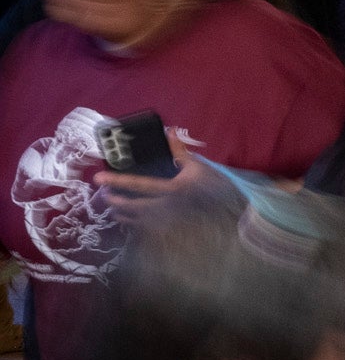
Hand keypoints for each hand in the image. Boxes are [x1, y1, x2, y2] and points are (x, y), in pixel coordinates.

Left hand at [93, 131, 208, 221]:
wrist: (231, 210)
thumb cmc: (215, 186)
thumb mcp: (199, 166)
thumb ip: (181, 151)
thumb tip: (170, 131)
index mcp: (173, 188)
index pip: (139, 184)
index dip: (118, 180)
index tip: (99, 178)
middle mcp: (168, 206)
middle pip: (133, 206)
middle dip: (115, 201)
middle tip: (104, 195)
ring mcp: (169, 220)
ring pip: (137, 219)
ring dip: (122, 214)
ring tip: (112, 208)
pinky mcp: (172, 228)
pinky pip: (147, 228)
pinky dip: (134, 224)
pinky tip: (127, 219)